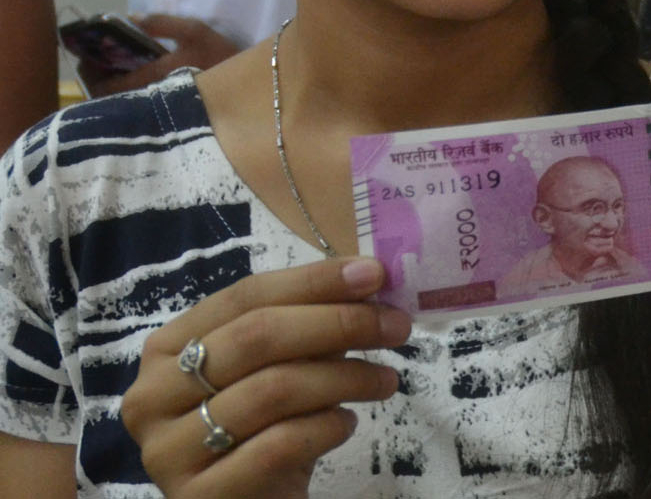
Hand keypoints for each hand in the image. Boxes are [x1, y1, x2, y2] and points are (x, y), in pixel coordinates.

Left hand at [80, 15, 239, 96]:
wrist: (249, 84)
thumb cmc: (221, 56)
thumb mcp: (195, 31)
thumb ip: (162, 23)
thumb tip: (131, 18)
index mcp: (153, 80)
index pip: (108, 86)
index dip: (90, 73)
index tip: (85, 58)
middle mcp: (151, 99)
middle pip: (109, 100)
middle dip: (95, 82)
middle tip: (92, 65)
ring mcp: (159, 109)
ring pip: (122, 106)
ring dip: (110, 90)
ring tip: (108, 72)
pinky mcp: (169, 112)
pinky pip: (136, 106)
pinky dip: (126, 95)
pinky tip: (130, 81)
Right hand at [120, 258, 410, 498]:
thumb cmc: (266, 427)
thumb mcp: (284, 367)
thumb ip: (313, 324)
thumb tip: (368, 280)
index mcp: (167, 347)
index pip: (246, 296)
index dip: (314, 280)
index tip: (375, 274)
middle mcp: (152, 394)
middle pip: (257, 337)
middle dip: (338, 323)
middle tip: (396, 326)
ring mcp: (166, 449)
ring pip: (272, 389)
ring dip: (345, 377)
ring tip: (384, 381)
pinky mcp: (197, 495)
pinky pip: (277, 445)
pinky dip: (326, 427)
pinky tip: (346, 424)